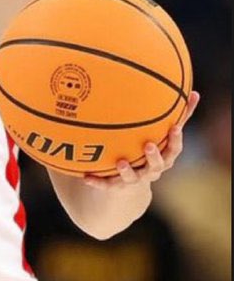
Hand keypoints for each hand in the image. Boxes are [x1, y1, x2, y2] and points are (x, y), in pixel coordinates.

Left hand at [84, 91, 199, 189]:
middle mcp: (150, 172)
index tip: (176, 128)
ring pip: (132, 178)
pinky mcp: (116, 187)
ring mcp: (133, 181)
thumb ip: (179, 117)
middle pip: (156, 166)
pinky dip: (96, 182)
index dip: (176, 140)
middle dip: (154, 157)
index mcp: (163, 159)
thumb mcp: (164, 138)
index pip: (174, 150)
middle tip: (149, 144)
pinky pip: (105, 185)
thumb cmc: (150, 153)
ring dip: (127, 171)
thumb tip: (196, 92)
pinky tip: (85, 176)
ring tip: (121, 161)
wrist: (130, 186)